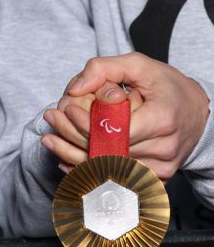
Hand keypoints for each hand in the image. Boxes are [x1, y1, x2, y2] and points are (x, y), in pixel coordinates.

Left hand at [43, 52, 209, 179]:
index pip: (115, 129)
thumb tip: (74, 89)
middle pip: (106, 151)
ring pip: (105, 169)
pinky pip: (113, 179)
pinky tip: (65, 160)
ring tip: (48, 140)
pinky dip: (86, 171)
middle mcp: (163, 149)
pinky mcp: (153, 181)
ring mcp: (159, 169)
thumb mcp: (140, 66)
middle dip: (72, 137)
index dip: (86, 122)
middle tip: (49, 122)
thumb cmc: (167, 89)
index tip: (65, 110)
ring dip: (72, 155)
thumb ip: (105, 68)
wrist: (199, 117)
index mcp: (162, 120)